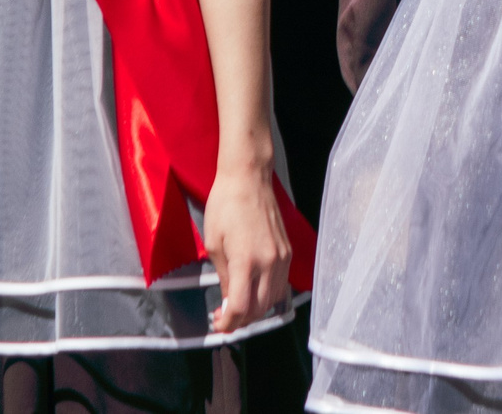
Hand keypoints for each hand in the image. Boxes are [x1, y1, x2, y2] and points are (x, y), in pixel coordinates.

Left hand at [203, 159, 291, 333]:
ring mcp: (282, 258)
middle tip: (223, 317)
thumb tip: (229, 301)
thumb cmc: (224, 206)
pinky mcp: (287, 252)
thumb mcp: (214, 244)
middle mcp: (270, 263)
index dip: (228, 323)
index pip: (241, 308)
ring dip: (255, 310)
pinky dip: (267, 295)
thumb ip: (223, 276)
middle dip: (240, 320)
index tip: (217, 324)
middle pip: (259, 309)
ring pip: (273, 300)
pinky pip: (281, 285)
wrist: (249, 179)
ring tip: (237, 305)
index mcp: (247, 261)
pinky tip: (253, 291)